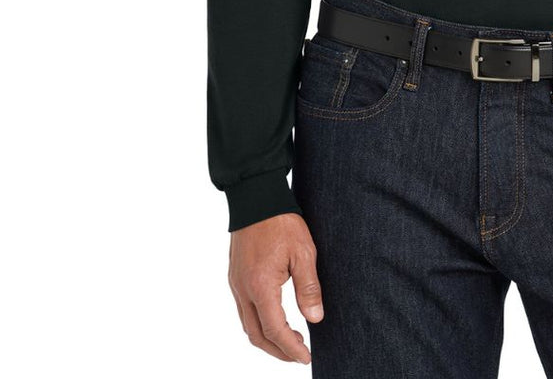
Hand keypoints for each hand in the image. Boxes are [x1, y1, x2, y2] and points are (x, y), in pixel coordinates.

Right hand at [228, 211, 323, 362]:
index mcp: (261, 286)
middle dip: (277, 351)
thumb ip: (308, 288)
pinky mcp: (235, 277)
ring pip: (247, 325)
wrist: (256, 197)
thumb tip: (315, 318)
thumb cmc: (281, 222)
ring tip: (289, 340)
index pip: (275, 330)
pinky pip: (244, 310)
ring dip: (267, 339)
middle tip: (298, 355)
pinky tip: (274, 318)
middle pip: (257, 335)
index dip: (291, 348)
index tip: (305, 357)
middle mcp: (243, 290)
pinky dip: (258, 323)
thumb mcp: (303, 253)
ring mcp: (236, 284)